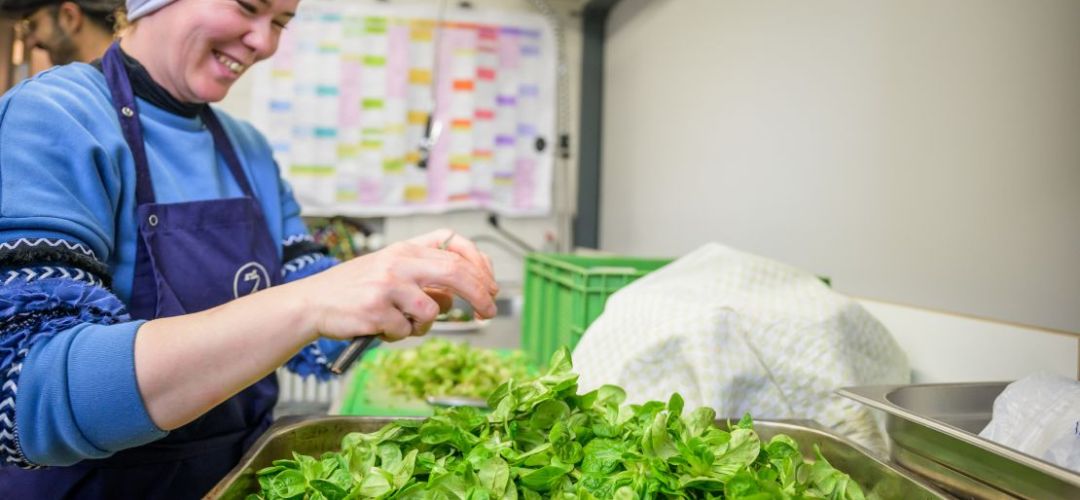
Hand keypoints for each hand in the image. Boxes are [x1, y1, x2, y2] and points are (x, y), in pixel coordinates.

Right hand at [294, 230, 497, 341]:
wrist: (311, 303)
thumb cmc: (353, 290)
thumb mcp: (390, 274)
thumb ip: (423, 280)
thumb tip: (453, 298)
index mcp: (404, 249)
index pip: (453, 243)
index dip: (479, 263)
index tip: (491, 285)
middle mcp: (398, 261)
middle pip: (455, 271)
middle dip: (479, 294)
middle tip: (489, 312)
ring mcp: (387, 285)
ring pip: (431, 311)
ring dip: (421, 326)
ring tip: (398, 323)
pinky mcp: (376, 309)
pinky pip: (405, 331)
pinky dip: (396, 336)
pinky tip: (377, 327)